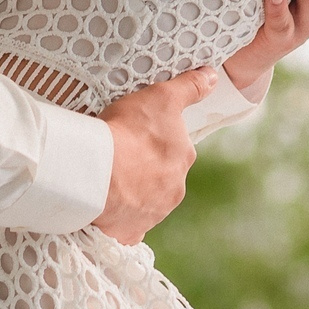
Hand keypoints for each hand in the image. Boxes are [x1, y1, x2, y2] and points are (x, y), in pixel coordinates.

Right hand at [93, 66, 217, 243]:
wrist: (95, 174)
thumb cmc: (127, 132)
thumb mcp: (161, 97)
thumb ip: (189, 87)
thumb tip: (213, 77)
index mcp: (183, 159)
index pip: (174, 148)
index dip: (155, 140)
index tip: (135, 136)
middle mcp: (174, 190)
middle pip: (161, 177)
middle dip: (145, 169)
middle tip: (118, 156)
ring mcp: (153, 213)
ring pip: (145, 201)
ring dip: (132, 193)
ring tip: (107, 178)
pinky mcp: (130, 232)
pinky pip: (128, 225)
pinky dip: (120, 218)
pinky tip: (107, 208)